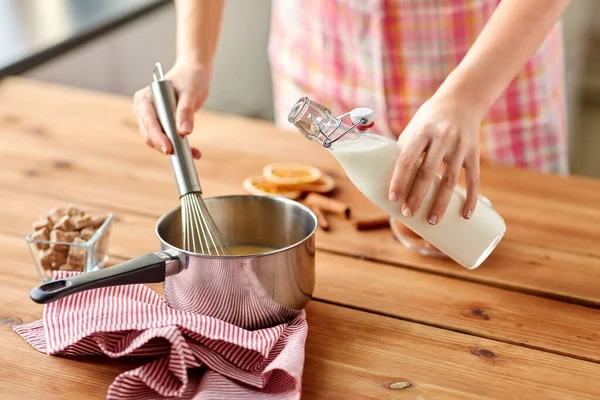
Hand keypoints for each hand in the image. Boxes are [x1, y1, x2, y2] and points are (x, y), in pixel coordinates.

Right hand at [132, 62, 210, 157]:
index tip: (169, 149)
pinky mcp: (160, 125)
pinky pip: (167, 140)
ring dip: (175, 148)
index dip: (158, 137)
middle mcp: (143, 109)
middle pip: (150, 134)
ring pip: (158, 140)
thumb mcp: (190, 93)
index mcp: (145, 98)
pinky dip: (180, 146)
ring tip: (194, 153)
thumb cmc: (190, 79)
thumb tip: (184, 132)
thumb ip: (186, 111)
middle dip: (166, 145)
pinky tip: (194, 151)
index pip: (149, 122)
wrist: (193, 75)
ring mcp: (150, 118)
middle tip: (185, 155)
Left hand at [388, 92, 483, 223]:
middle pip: (427, 173)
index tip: (392, 198)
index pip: (407, 159)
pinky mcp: (474, 153)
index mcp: (421, 132)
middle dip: (417, 196)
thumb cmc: (429, 120)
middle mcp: (441, 139)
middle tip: (408, 214)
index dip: (399, 180)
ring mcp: (459, 146)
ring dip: (441, 203)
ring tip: (431, 221)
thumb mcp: (413, 129)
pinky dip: (471, 199)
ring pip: (450, 180)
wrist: (461, 100)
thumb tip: (387, 181)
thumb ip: (404, 152)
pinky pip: (474, 179)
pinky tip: (465, 215)